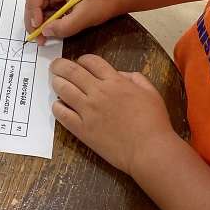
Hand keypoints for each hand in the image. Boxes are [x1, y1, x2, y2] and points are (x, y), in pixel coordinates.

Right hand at [24, 0, 121, 44]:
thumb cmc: (103, 1)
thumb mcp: (85, 16)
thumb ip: (65, 26)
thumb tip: (45, 32)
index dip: (32, 8)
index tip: (38, 25)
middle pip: (34, 1)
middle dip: (33, 20)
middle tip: (37, 37)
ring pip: (39, 8)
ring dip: (39, 24)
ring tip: (42, 39)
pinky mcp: (59, 2)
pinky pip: (48, 13)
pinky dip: (47, 24)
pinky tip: (49, 34)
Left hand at [51, 55, 177, 174]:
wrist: (149, 149)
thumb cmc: (154, 122)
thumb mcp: (150, 91)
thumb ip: (134, 77)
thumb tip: (119, 74)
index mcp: (115, 81)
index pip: (91, 61)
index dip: (82, 59)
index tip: (80, 63)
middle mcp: (98, 93)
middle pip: (71, 71)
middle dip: (60, 65)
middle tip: (56, 65)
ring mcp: (88, 111)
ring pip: (63, 89)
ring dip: (57, 82)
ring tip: (55, 82)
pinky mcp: (82, 129)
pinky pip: (62, 114)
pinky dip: (57, 106)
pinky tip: (58, 105)